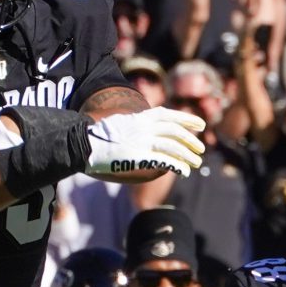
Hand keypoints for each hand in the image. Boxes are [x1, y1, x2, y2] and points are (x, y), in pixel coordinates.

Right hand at [85, 106, 208, 180]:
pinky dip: (178, 166)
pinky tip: (185, 172)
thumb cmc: (98, 137)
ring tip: (197, 162)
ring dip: (188, 155)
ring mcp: (142, 141)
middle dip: (191, 139)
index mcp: (139, 117)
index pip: (167, 114)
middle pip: (174, 131)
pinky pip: (165, 161)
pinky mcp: (139, 157)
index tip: (200, 124)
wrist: (84, 145)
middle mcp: (143, 127)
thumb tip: (145, 129)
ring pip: (173, 146)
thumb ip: (135, 125)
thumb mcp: (119, 123)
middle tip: (201, 148)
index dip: (186, 119)